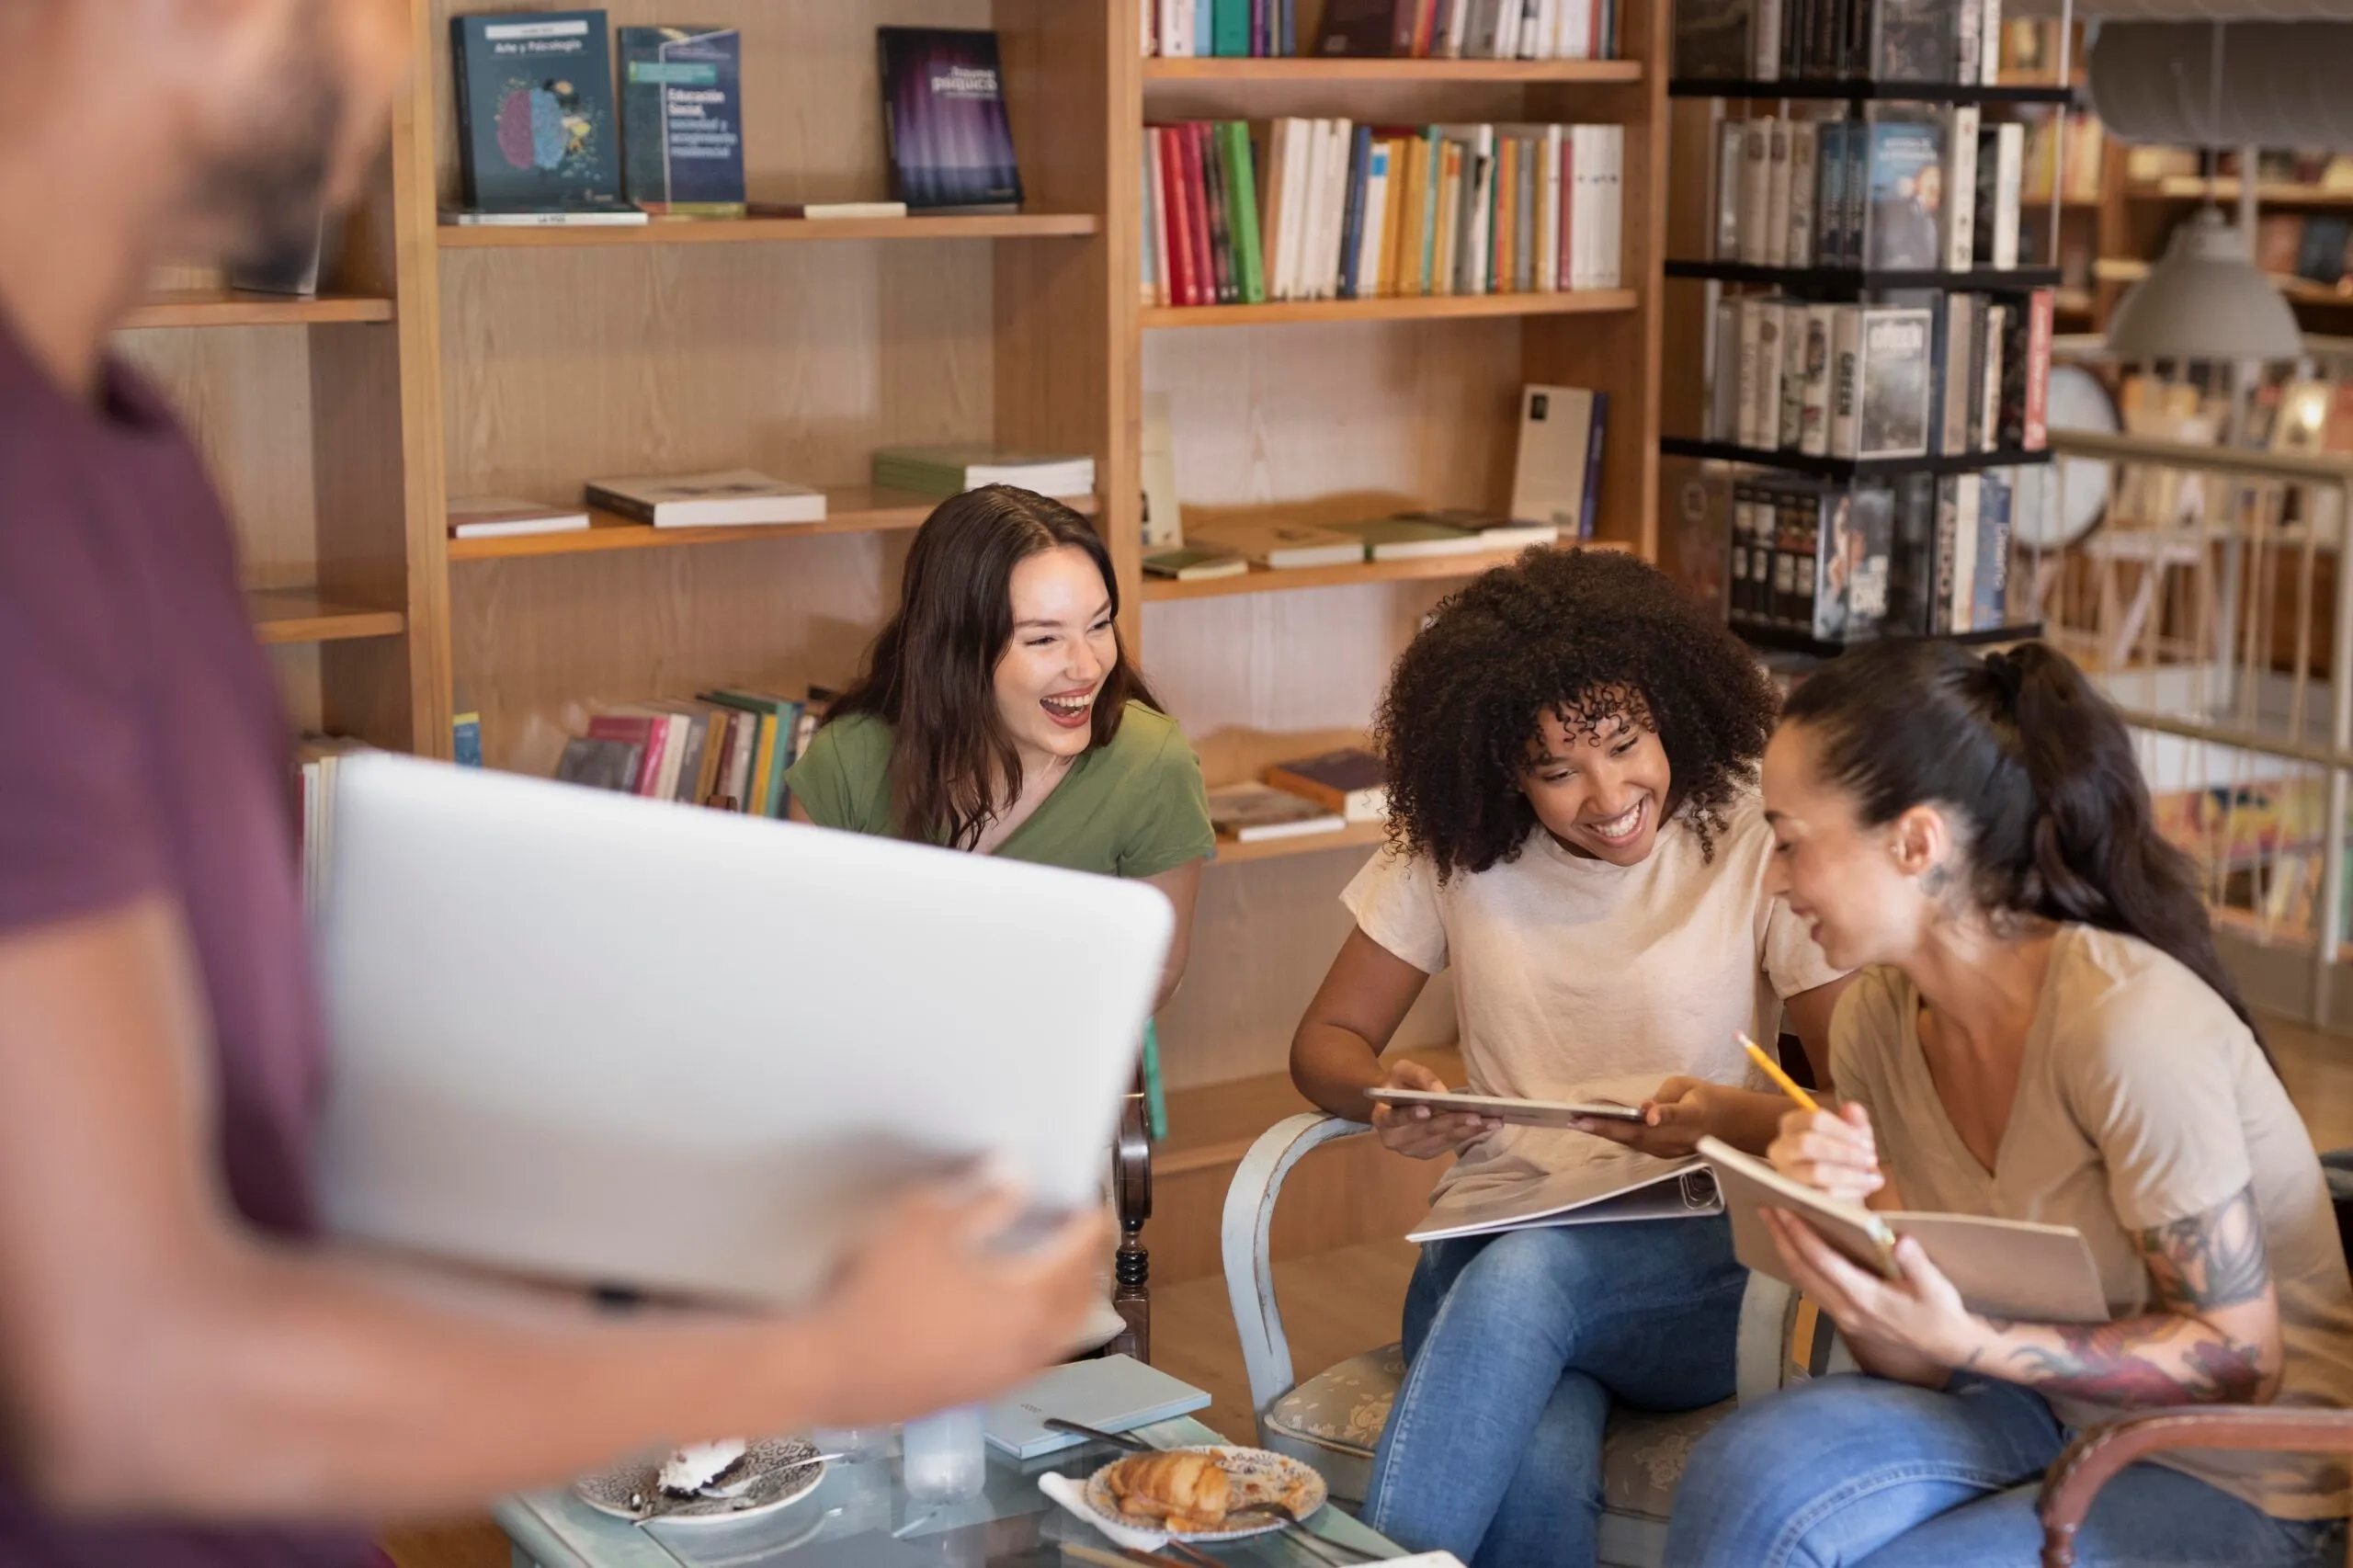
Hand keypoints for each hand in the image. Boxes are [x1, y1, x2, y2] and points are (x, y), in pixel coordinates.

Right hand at [797, 1176, 1111, 1427]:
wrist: (822, 1369)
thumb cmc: (872, 1291)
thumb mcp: (924, 1220)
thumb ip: (980, 1197)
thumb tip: (1016, 1172)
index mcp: (1024, 1301)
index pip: (1076, 1257)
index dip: (1088, 1226)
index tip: (1090, 1205)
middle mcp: (1023, 1347)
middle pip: (1078, 1305)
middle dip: (1087, 1269)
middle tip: (1085, 1240)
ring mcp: (997, 1379)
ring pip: (1055, 1341)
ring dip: (1065, 1307)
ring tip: (1057, 1279)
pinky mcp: (968, 1397)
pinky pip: (1024, 1363)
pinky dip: (1034, 1336)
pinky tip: (1011, 1322)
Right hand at [1369, 1059, 1497, 1159]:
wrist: (1392, 1103)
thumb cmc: (1397, 1084)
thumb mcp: (1402, 1070)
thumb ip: (1420, 1077)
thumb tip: (1441, 1093)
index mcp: (1382, 1118)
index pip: (1394, 1119)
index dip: (1410, 1116)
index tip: (1427, 1110)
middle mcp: (1394, 1140)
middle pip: (1426, 1132)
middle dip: (1453, 1122)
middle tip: (1477, 1116)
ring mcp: (1412, 1150)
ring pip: (1442, 1141)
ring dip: (1468, 1131)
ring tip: (1491, 1121)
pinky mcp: (1428, 1154)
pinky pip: (1450, 1145)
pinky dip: (1469, 1134)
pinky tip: (1487, 1126)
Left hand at [1569, 1075, 1718, 1157]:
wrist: (1726, 1123)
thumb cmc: (1703, 1098)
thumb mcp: (1688, 1086)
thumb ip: (1666, 1097)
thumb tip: (1645, 1111)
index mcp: (1694, 1115)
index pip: (1678, 1115)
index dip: (1663, 1115)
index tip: (1649, 1115)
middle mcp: (1682, 1137)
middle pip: (1644, 1135)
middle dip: (1609, 1128)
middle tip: (1579, 1121)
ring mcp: (1673, 1150)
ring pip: (1636, 1143)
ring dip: (1607, 1134)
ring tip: (1579, 1123)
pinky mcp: (1665, 1156)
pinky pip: (1637, 1145)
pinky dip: (1617, 1136)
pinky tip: (1597, 1128)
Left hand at [1762, 1207, 1984, 1370]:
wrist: (1947, 1348)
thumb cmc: (1942, 1314)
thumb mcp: (1937, 1288)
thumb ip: (1917, 1264)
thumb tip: (1899, 1240)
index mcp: (1865, 1298)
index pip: (1822, 1261)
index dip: (1800, 1234)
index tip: (1782, 1209)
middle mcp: (1845, 1309)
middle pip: (1802, 1270)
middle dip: (1780, 1238)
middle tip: (1763, 1209)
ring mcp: (1842, 1316)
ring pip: (1802, 1281)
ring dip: (1785, 1252)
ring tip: (1773, 1225)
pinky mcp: (1844, 1319)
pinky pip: (1812, 1289)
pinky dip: (1799, 1266)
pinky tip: (1795, 1251)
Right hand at [1768, 1102, 1882, 1203]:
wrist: (1839, 1194)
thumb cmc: (1841, 1159)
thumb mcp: (1852, 1137)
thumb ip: (1854, 1121)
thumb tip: (1852, 1108)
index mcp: (1792, 1125)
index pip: (1813, 1119)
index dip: (1843, 1129)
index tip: (1866, 1141)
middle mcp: (1781, 1149)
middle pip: (1808, 1143)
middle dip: (1845, 1152)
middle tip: (1871, 1158)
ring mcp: (1785, 1175)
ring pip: (1816, 1171)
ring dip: (1850, 1174)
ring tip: (1872, 1177)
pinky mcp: (1795, 1199)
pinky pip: (1822, 1195)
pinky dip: (1848, 1191)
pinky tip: (1864, 1188)